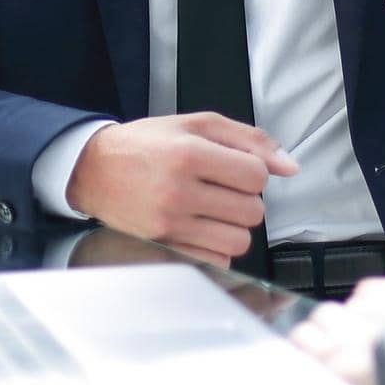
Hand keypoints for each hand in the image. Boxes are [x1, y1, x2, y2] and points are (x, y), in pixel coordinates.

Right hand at [66, 113, 297, 267]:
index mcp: (188, 154)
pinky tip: (203, 227)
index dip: (254, 170)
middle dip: (246, 198)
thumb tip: (290, 166)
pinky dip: (218, 247)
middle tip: (225, 187)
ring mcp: (169, 224)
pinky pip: (217, 261)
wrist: (93, 170)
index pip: (256, 175)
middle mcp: (178, 191)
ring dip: (236, 225)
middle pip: (252, 211)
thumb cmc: (146, 144)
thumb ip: (249, 139)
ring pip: (239, 241)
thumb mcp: (196, 124)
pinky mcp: (164, 247)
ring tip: (217, 209)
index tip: (236, 167)